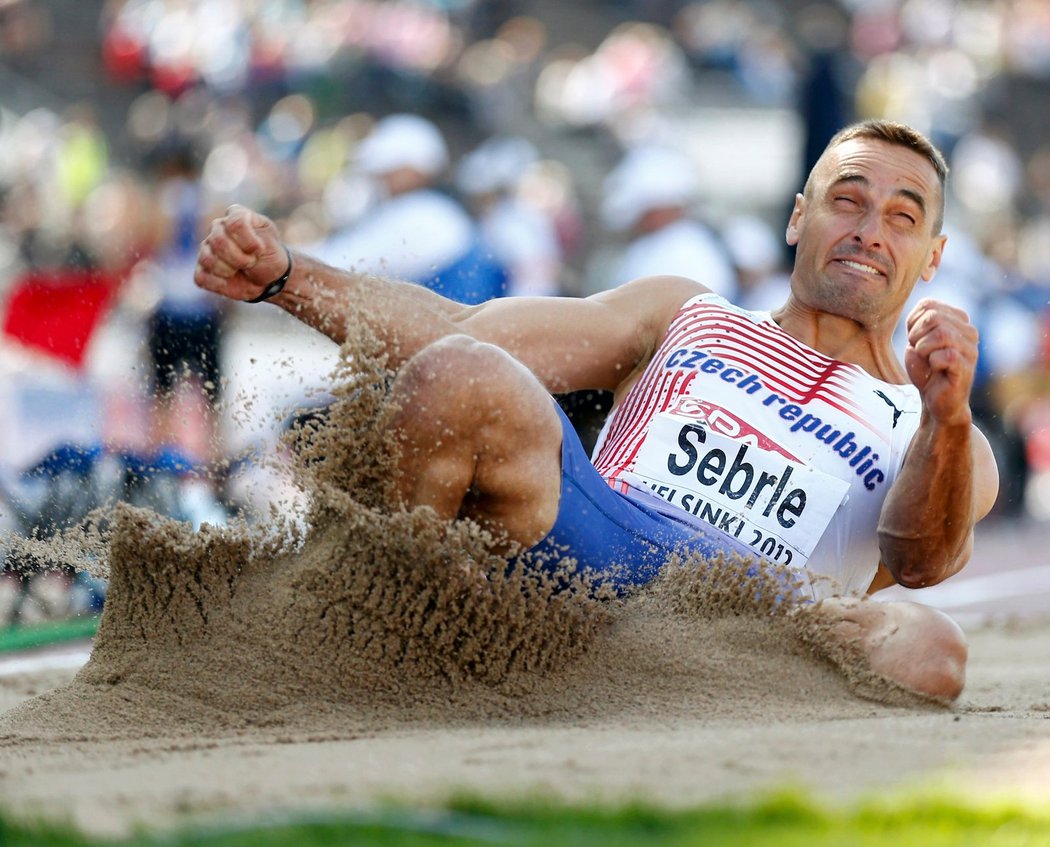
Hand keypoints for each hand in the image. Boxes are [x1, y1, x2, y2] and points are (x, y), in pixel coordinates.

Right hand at [194, 205, 287, 301]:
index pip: (235, 223)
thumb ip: (255, 223)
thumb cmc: (269, 253)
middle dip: (240, 258)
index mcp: (234, 215)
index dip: (249, 241)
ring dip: (229, 270)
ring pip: (207, 259)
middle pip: (219, 241)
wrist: (270, 278)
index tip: (260, 250)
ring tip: (241, 269)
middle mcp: (217, 228)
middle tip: (251, 262)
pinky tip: (230, 280)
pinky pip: (201, 277)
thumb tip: (233, 225)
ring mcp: (206, 249)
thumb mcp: (271, 234)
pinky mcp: (201, 270)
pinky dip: (219, 283)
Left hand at [903, 298, 977, 427]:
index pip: (928, 305)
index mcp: (957, 320)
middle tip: (919, 351)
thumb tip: (924, 312)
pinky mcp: (967, 367)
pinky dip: (932, 362)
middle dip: (916, 335)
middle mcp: (969, 331)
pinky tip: (936, 369)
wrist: (935, 399)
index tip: (915, 340)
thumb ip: (918, 322)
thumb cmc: (926, 370)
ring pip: (942, 333)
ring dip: (923, 348)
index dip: (912, 322)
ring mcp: (970, 349)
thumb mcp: (916, 341)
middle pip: (934, 317)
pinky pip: (946, 355)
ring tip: (927, 359)